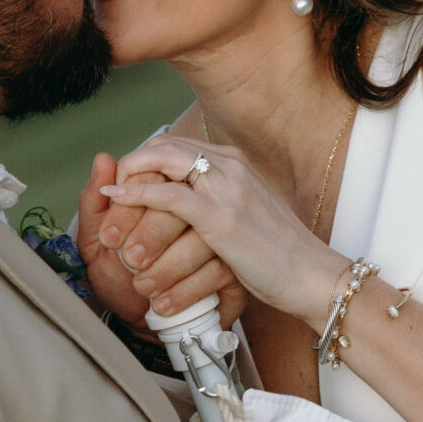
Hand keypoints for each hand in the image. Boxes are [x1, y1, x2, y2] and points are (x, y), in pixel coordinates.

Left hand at [77, 152, 244, 330]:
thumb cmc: (123, 283)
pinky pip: (215, 269)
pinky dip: (185, 288)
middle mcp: (197, 203)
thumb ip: (95, 205)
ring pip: (201, 237)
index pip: (156, 172)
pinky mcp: (234, 266)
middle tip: (129, 260)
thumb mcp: (97, 244)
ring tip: (143, 288)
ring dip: (167, 267)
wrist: (144, 331)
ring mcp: (220, 233)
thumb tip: (102, 159)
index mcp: (164, 190)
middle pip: (182, 199)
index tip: (109, 237)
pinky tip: (164, 303)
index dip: (131, 201)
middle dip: (149, 232)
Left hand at [101, 136, 346, 327]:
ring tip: (109, 200)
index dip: (144, 160)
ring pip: (162, 162)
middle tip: (110, 192)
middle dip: (131, 166)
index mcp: (235, 162)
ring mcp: (228, 187)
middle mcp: (231, 164)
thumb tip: (183, 195)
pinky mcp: (222, 216)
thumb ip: (217, 199)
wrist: (312, 276)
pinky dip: (136, 194)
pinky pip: (168, 195)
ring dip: (128, 181)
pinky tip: (117, 200)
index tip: (125, 184)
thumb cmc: (279, 255)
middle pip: (165, 146)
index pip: (177, 145)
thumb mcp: (246, 216)